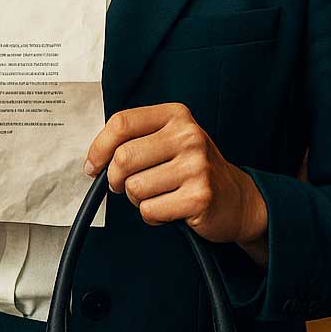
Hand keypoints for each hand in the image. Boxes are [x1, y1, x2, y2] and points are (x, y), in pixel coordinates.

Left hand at [83, 102, 268, 262]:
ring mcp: (197, 166)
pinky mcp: (199, 197)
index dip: (99, 147)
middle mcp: (189, 136)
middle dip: (116, 179)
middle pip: (123, 158)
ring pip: (135, 188)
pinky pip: (149, 210)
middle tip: (125, 186)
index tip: (93, 165)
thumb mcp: (169, 140)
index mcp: (176, 115)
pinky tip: (170, 208)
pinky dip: (152, 216)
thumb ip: (135, 140)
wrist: (237, 199)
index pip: (122, 123)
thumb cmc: (193, 169)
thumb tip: (94, 160)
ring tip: (158, 195)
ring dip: (137, 199)